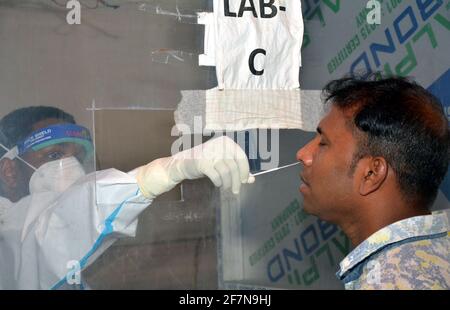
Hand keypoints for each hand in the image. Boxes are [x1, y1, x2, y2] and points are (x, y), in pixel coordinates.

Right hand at [136, 136, 254, 198]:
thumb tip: (252, 180)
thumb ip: (238, 170)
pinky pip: (216, 175)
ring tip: (226, 188)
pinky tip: (217, 183)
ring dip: (228, 183)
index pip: (241, 157)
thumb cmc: (206, 162)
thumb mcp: (223, 163)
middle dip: (237, 181)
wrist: (183, 163)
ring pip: (226, 172)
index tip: (245, 181)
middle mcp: (219, 145)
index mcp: (226, 142)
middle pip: (234, 166)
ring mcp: (210, 153)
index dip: (245, 171)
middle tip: (236, 190)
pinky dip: (218, 182)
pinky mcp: (202, 162)